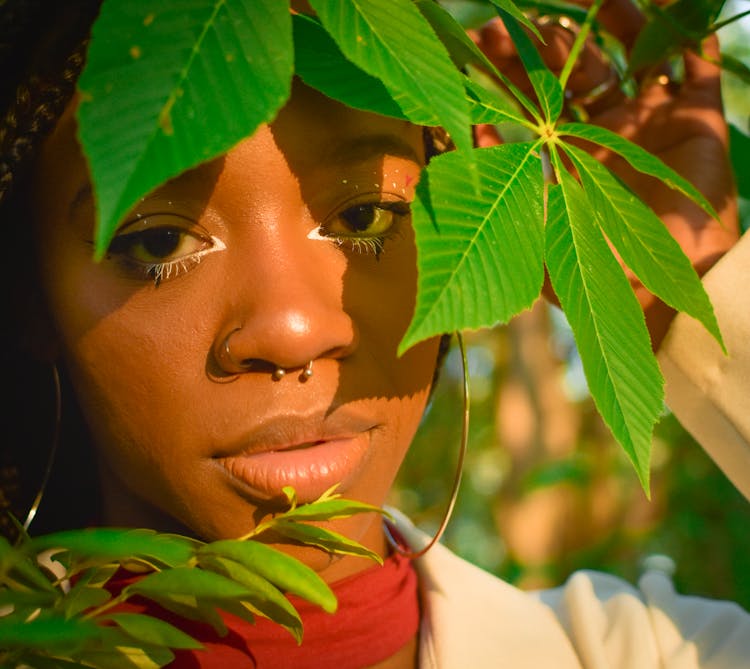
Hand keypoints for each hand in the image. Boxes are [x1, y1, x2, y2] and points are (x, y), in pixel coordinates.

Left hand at [469, 0, 738, 347]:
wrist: (661, 295)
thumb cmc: (591, 276)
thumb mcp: (532, 227)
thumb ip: (504, 183)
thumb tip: (467, 132)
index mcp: (567, 155)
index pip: (535, 100)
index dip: (510, 70)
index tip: (483, 41)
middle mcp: (606, 132)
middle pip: (575, 73)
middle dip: (546, 45)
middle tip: (515, 24)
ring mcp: (652, 121)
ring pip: (629, 56)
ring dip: (609, 25)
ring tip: (585, 3)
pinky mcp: (697, 117)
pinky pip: (695, 61)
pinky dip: (685, 29)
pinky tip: (661, 2)